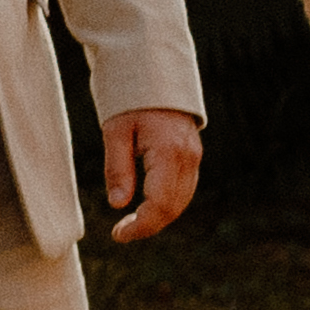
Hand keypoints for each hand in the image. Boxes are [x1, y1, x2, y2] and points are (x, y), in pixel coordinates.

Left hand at [100, 103, 203, 242]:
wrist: (155, 75)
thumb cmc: (130, 100)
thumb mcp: (114, 131)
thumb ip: (118, 168)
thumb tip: (118, 204)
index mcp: (169, 152)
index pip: (160, 203)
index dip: (141, 225)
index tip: (118, 235)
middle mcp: (188, 158)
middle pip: (174, 207)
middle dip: (149, 225)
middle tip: (121, 233)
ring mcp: (194, 157)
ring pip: (182, 200)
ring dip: (159, 217)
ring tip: (131, 223)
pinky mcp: (193, 156)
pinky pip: (184, 189)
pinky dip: (167, 204)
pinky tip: (146, 208)